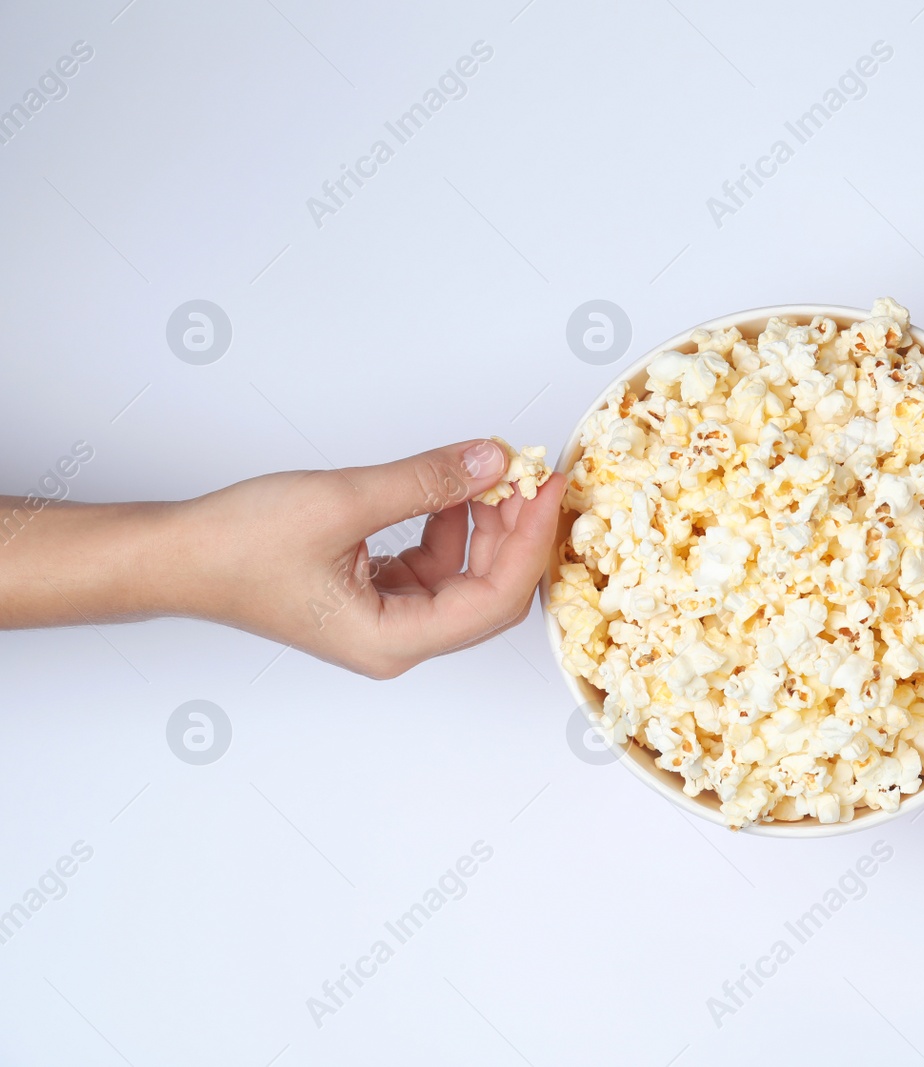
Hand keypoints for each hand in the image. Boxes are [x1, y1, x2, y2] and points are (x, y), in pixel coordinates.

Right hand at [174, 440, 564, 677]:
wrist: (177, 554)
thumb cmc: (238, 546)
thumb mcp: (343, 501)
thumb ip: (425, 481)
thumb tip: (491, 461)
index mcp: (393, 640)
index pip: (494, 602)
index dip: (530, 543)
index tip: (547, 490)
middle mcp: (397, 640)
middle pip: (488, 592)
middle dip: (514, 532)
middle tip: (530, 475)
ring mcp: (388, 619)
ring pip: (465, 575)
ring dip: (484, 524)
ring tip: (490, 473)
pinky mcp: (376, 594)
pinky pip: (436, 563)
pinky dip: (451, 525)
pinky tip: (452, 490)